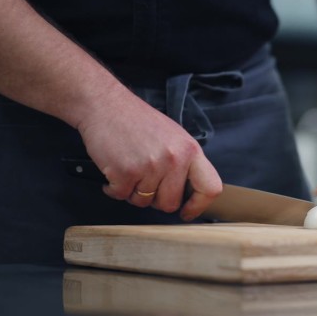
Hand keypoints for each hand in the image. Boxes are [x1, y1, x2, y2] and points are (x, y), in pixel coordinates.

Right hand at [77, 87, 221, 220]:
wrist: (105, 105)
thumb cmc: (138, 121)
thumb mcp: (175, 137)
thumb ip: (185, 162)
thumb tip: (189, 191)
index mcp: (190, 150)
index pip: (210, 188)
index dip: (199, 206)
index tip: (187, 212)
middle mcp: (174, 159)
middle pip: (170, 203)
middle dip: (155, 200)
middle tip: (145, 183)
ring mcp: (150, 166)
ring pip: (143, 202)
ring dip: (132, 192)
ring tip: (129, 169)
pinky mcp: (125, 172)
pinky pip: (121, 196)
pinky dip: (114, 188)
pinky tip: (114, 171)